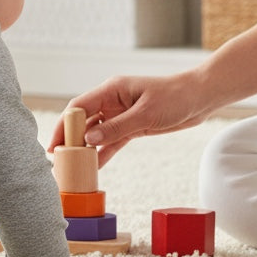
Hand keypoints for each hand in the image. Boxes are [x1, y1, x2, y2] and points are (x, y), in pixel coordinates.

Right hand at [47, 72, 207, 165]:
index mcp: (111, 90)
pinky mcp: (132, 126)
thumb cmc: (175, 97)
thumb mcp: (145, 114)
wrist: (201, 98)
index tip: (56, 143)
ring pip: (97, 132)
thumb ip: (117, 128)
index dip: (64, 124)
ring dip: (86, 147)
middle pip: (84, 120)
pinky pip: (113, 141)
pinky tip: (95, 166)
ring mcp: (121, 114)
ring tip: (73, 165)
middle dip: (70, 137)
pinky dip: (104, 152)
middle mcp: (112, 101)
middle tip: (58, 157)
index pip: (79, 107)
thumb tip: (89, 140)